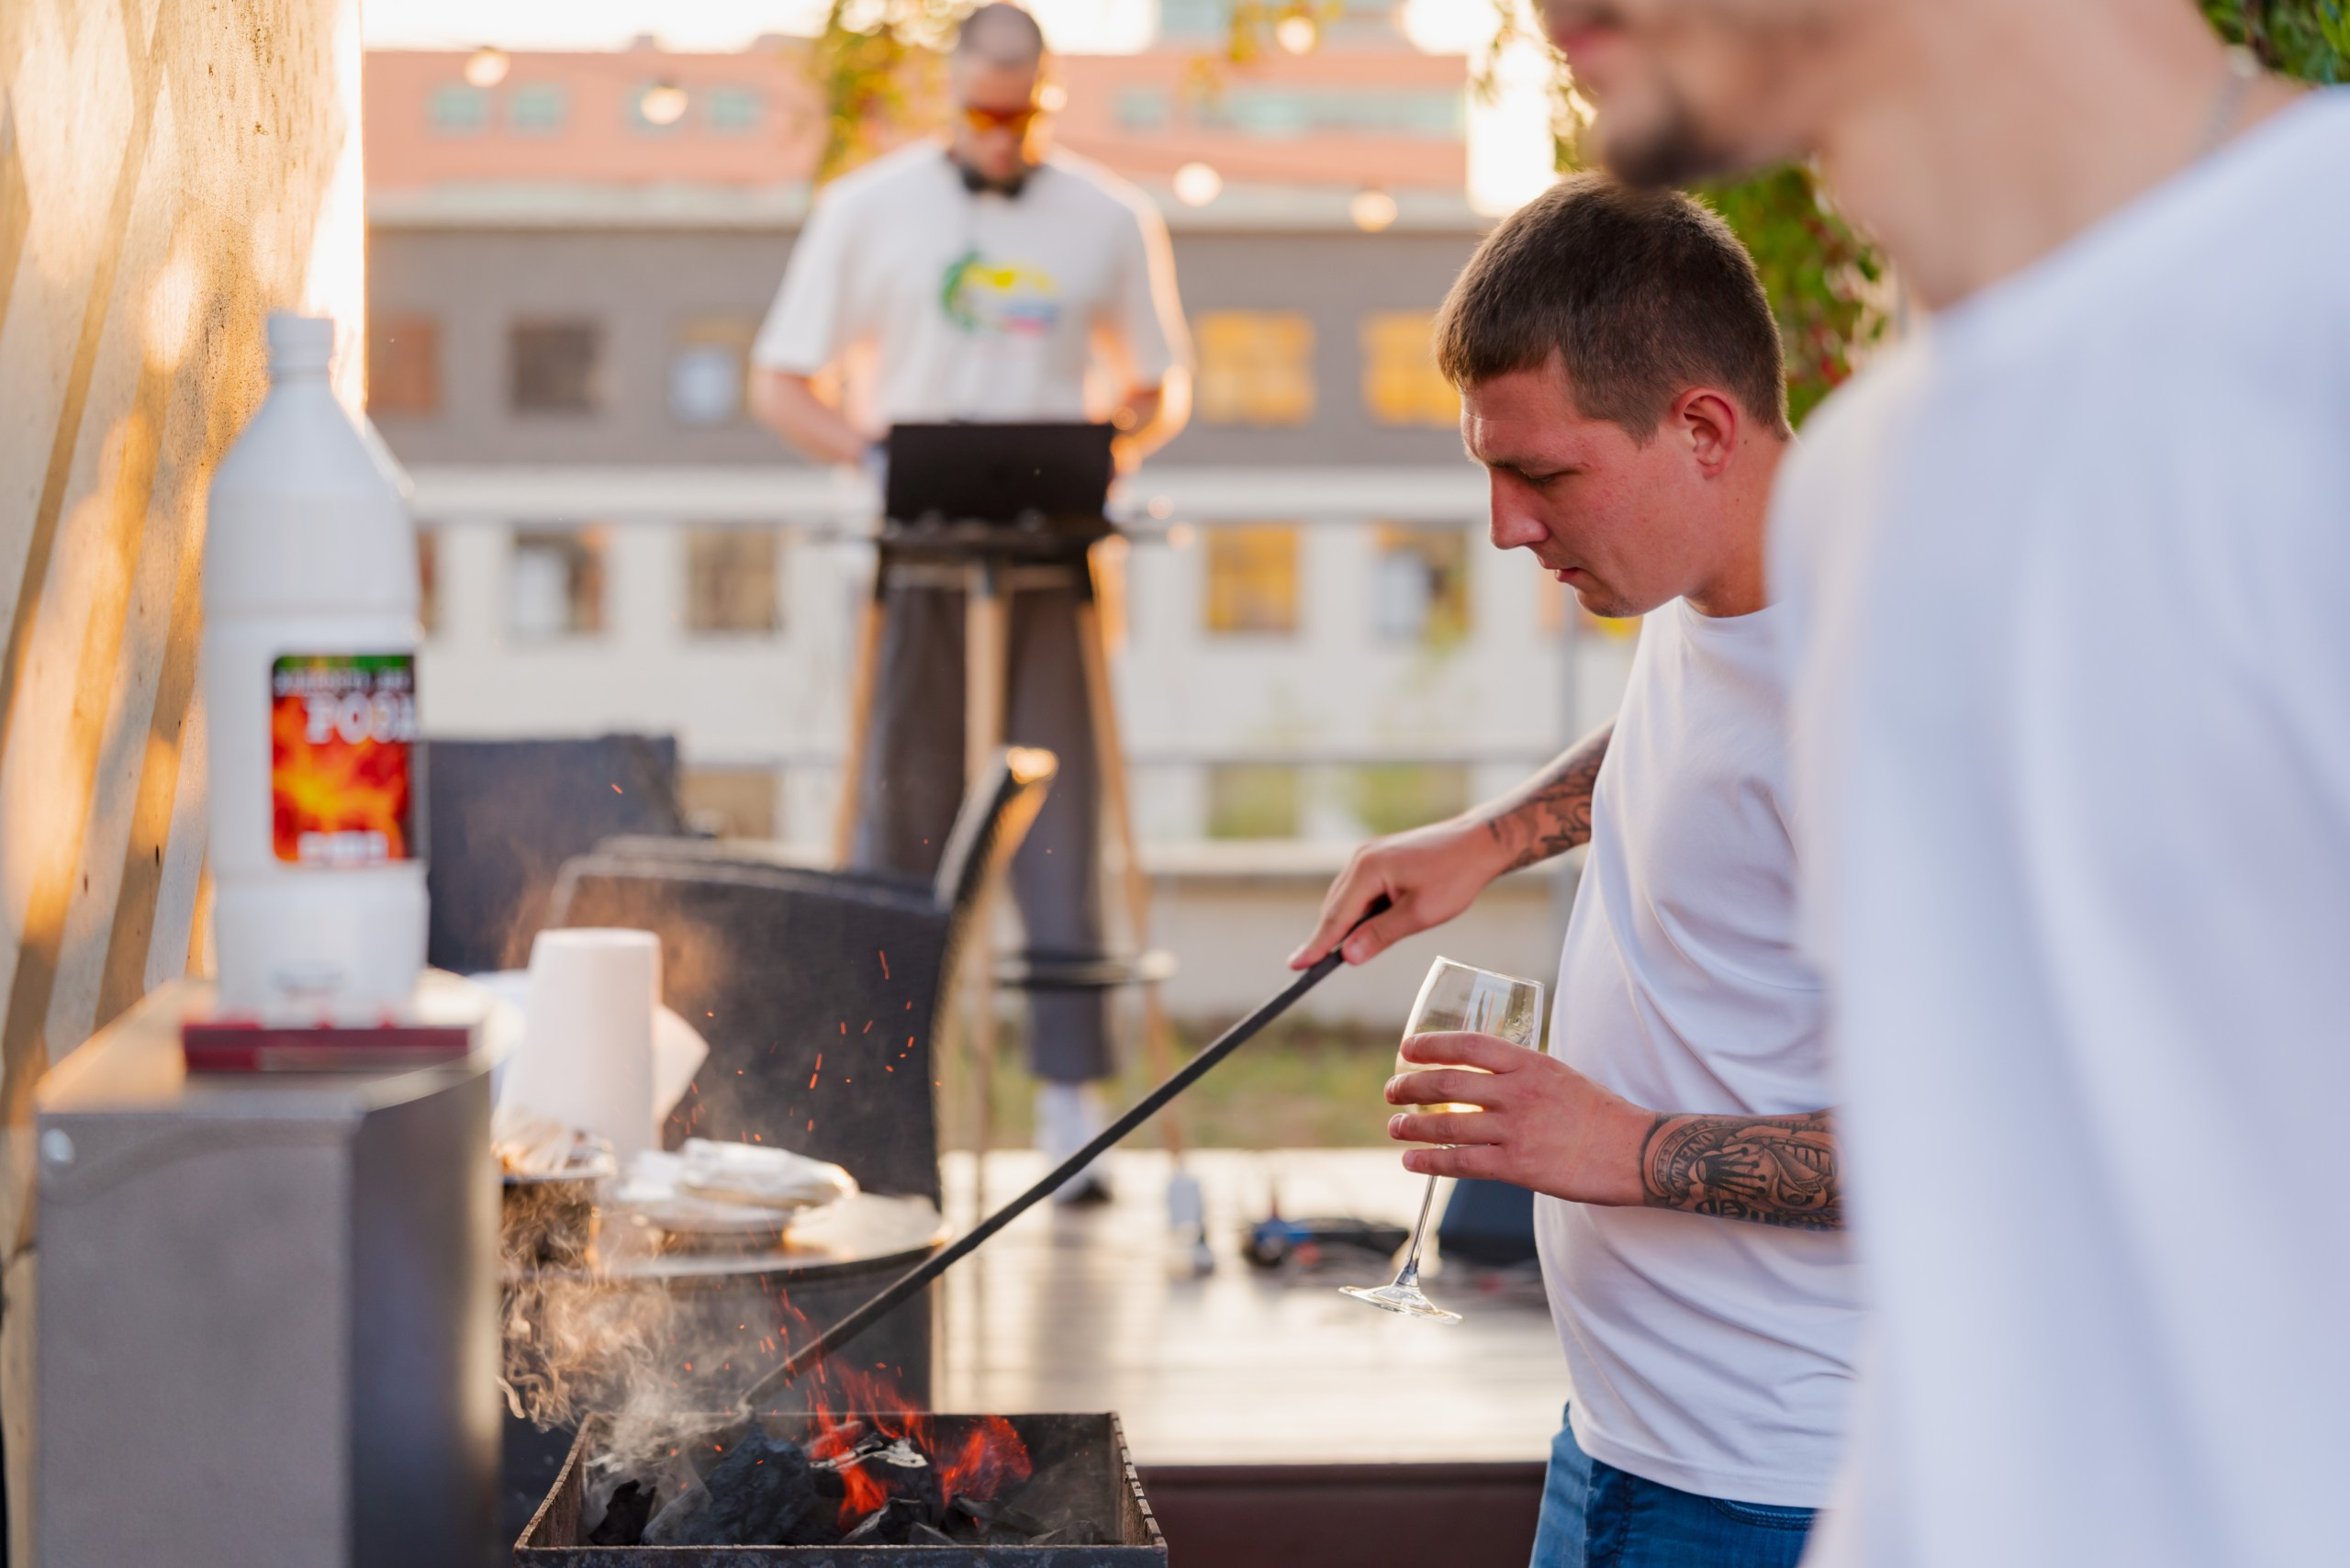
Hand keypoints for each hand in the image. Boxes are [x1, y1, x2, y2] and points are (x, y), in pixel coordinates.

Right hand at [1286, 815, 1509, 968]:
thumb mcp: (1420, 914)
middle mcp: (1361, 858)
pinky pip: (1359, 889)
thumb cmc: (1455, 877)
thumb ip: (1380, 935)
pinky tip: (1368, 926)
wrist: (1478, 842)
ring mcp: (1369, 855)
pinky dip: (1358, 910)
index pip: (1334, 917)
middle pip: (1335, 908)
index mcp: (1368, 869)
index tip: (1295, 966)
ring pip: (1346, 899)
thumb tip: (1348, 957)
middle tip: (1311, 968)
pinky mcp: (1379, 857)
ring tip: (1343, 953)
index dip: (1316, 946)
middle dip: (1327, 938)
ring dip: (1345, 925)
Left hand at [1383, 1031, 1648, 1206]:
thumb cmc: (1601, 1115)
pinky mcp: (1518, 1166)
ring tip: (1394, 1128)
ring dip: (1411, 1126)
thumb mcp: (1561, 1076)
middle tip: (1391, 1091)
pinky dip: (1430, 1161)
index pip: (1468, 1045)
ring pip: (1446, 1124)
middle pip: (1446, 1083)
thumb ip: (1522, 1074)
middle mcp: (1518, 1091)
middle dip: (1409, 1086)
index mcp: (1530, 1062)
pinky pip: (1462, 1162)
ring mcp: (1516, 1129)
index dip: (1431, 1046)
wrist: (1636, 1151)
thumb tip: (1485, 1077)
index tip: (1407, 1050)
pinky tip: (1412, 1161)